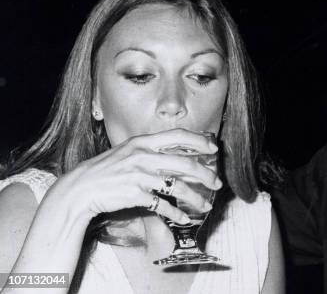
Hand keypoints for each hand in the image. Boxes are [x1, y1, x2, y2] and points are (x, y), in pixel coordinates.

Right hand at [48, 129, 222, 223]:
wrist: (80, 189)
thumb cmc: (106, 170)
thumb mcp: (128, 152)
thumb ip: (150, 150)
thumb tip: (177, 154)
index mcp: (143, 142)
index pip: (178, 136)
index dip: (199, 141)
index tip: (214, 148)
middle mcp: (143, 156)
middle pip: (185, 164)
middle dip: (206, 175)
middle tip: (217, 184)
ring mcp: (139, 175)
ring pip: (178, 187)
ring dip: (196, 198)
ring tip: (206, 206)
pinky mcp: (135, 195)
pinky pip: (163, 205)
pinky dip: (176, 214)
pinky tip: (184, 218)